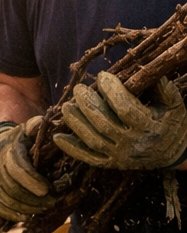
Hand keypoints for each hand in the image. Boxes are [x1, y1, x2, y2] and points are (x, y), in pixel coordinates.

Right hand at [0, 118, 57, 221]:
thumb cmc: (20, 140)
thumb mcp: (28, 130)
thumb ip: (36, 126)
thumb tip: (42, 123)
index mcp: (5, 149)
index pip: (16, 167)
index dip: (31, 180)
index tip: (47, 190)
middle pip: (12, 187)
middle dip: (34, 198)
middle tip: (52, 202)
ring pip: (5, 199)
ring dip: (26, 208)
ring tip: (43, 209)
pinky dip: (11, 214)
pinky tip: (25, 216)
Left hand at [57, 72, 186, 169]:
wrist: (176, 154)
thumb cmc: (172, 123)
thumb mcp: (174, 105)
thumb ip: (162, 88)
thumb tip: (144, 68)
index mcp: (148, 126)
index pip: (125, 108)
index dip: (111, 90)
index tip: (102, 76)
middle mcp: (132, 143)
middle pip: (103, 123)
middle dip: (87, 104)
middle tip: (79, 89)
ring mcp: (120, 155)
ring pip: (92, 140)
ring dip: (76, 123)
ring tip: (67, 106)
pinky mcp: (112, 164)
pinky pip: (88, 158)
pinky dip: (72, 149)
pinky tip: (58, 137)